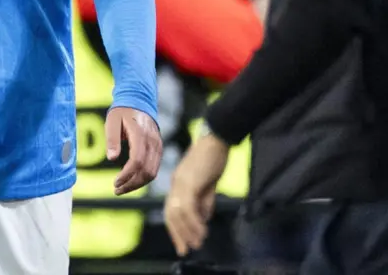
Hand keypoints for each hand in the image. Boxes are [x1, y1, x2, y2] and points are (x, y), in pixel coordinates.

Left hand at [106, 106, 162, 194]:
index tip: (115, 183)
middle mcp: (152, 141)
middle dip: (131, 184)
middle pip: (146, 171)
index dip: (126, 175)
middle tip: (116, 190)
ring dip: (137, 184)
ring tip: (122, 188)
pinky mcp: (159, 150)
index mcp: (140, 134)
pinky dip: (143, 178)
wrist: (139, 102)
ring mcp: (158, 146)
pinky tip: (131, 181)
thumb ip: (112, 139)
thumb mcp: (112, 121)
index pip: (137, 160)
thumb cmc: (122, 112)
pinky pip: (154, 169)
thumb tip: (112, 158)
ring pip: (152, 173)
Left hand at [164, 133, 228, 255]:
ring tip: (197, 243)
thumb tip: (203, 218)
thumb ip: (205, 199)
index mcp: (178, 182)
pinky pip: (188, 208)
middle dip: (177, 234)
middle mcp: (176, 182)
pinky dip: (194, 222)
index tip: (182, 242)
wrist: (217, 137)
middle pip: (170, 213)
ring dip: (187, 231)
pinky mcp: (190, 182)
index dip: (175, 227)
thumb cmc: (214, 156)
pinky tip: (203, 231)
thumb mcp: (209, 181)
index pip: (171, 208)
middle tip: (185, 249)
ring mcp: (181, 182)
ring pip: (178, 213)